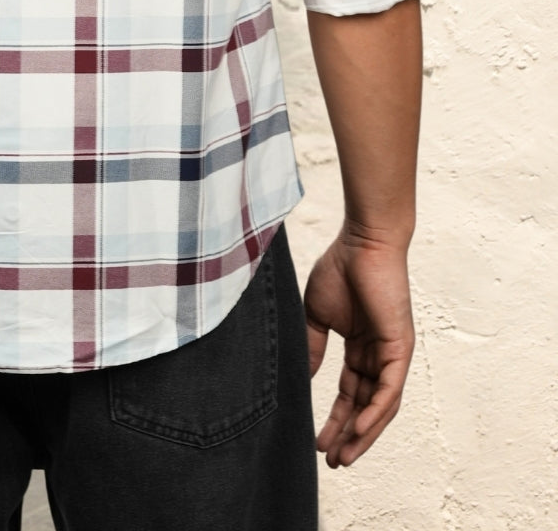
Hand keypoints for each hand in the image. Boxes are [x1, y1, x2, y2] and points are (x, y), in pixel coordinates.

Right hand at [304, 224, 414, 468]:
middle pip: (366, 407)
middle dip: (349, 436)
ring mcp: (392, 354)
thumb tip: (305, 378)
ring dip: (363, 434)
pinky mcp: (399, 348)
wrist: (361, 242)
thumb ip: (313, 347)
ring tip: (343, 456)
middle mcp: (379, 356)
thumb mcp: (317, 315)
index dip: (336, 420)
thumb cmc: (340, 269)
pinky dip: (376, 413)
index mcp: (360, 348)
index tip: (318, 441)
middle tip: (332, 461)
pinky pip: (389, 390)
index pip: (350, 394)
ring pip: (380, 407)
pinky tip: (359, 431)